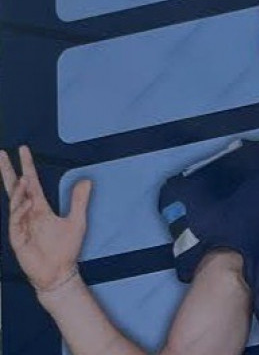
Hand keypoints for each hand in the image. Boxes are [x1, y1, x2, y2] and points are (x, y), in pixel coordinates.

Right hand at [0, 145, 91, 291]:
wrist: (59, 273)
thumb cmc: (66, 249)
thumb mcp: (77, 221)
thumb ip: (79, 200)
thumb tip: (86, 179)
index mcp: (40, 207)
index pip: (32, 183)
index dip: (27, 166)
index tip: (22, 149)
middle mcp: (28, 213)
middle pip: (15, 188)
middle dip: (8, 172)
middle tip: (2, 153)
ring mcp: (21, 225)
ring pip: (15, 203)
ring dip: (19, 191)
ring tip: (24, 178)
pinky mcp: (18, 239)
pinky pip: (16, 221)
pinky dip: (20, 210)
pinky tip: (27, 202)